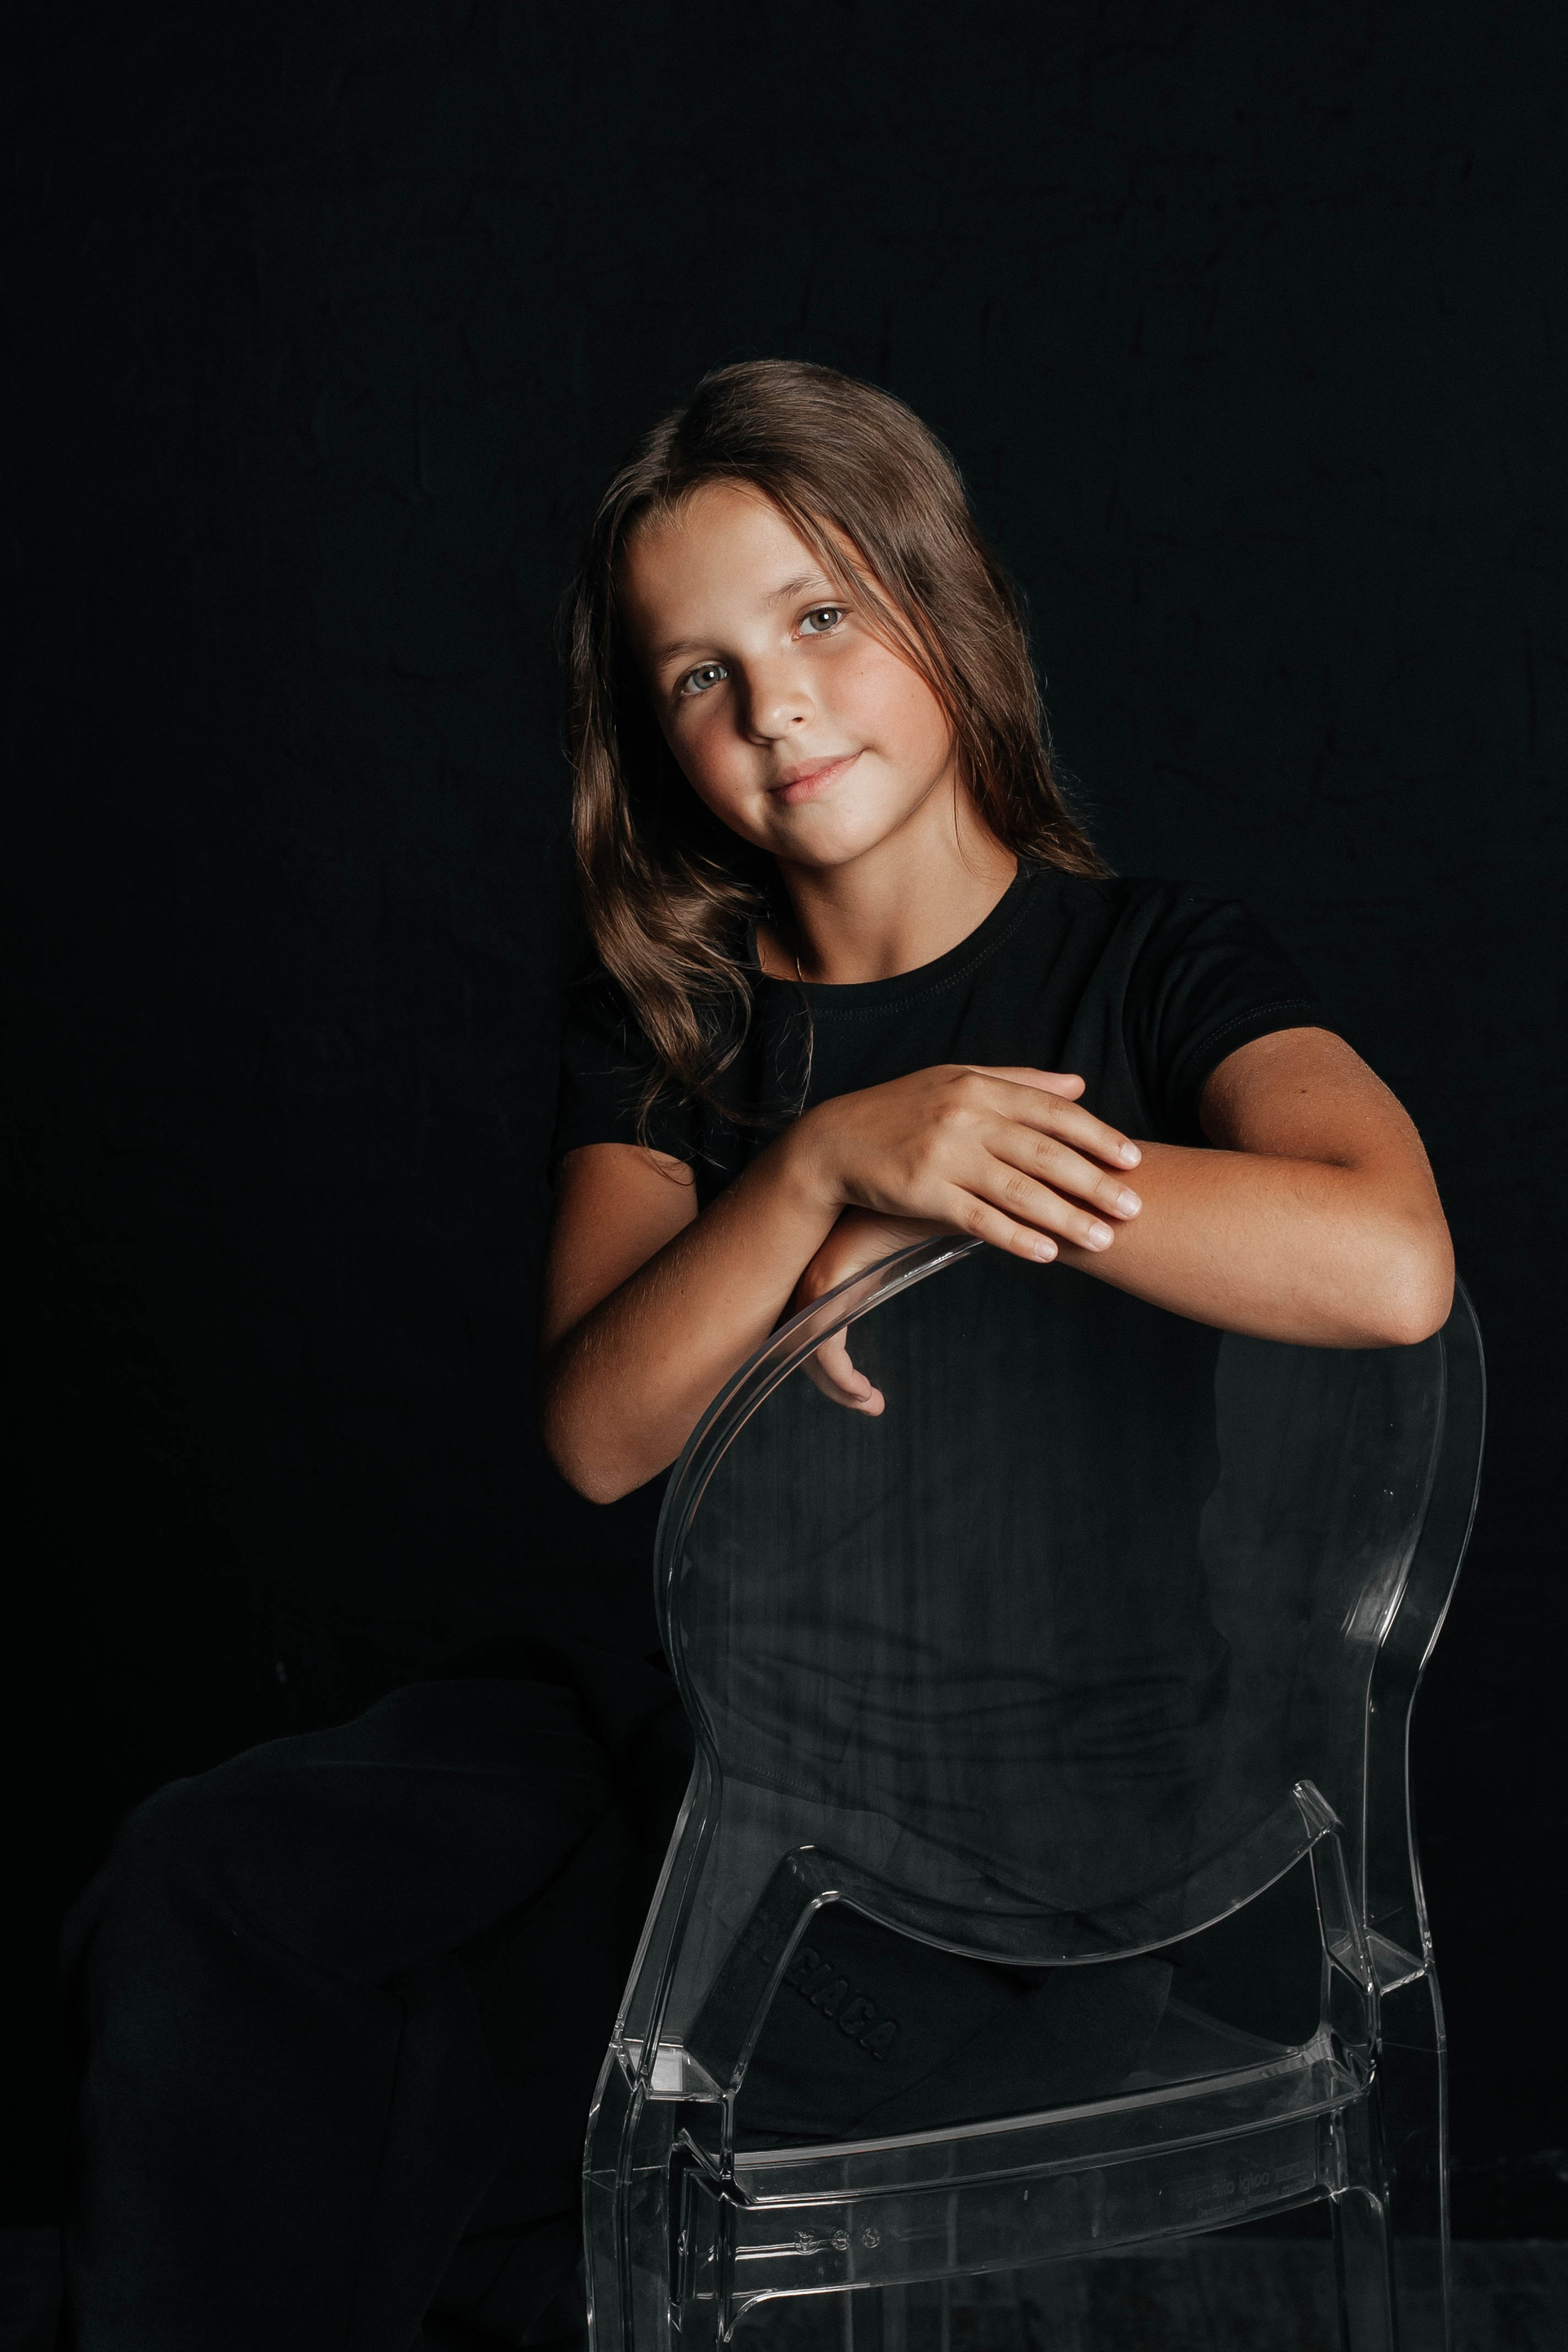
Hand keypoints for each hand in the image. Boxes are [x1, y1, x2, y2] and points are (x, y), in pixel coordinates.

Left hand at [788, 1208, 942, 1413]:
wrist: (917, 1167)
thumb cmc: (917, 1195)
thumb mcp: (905, 1240)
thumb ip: (898, 1266)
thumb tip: (934, 1285)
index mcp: (832, 1265)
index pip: (812, 1325)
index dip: (831, 1364)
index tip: (861, 1389)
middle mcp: (815, 1271)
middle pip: (804, 1341)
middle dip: (830, 1381)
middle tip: (865, 1401)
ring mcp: (817, 1276)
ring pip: (811, 1350)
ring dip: (836, 1386)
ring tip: (866, 1402)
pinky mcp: (828, 1281)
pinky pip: (823, 1346)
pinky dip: (839, 1377)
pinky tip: (864, 1393)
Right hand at [789, 1064, 1143, 1265]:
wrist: (833, 1141)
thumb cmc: (899, 1111)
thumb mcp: (956, 1080)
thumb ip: (1019, 1082)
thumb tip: (1079, 1086)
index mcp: (979, 1087)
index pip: (1052, 1112)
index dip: (1098, 1137)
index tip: (1134, 1160)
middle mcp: (966, 1117)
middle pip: (1045, 1153)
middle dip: (1095, 1183)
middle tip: (1136, 1207)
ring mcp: (944, 1154)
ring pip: (1018, 1190)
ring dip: (1066, 1217)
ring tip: (1104, 1239)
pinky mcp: (923, 1190)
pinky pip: (978, 1218)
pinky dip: (1015, 1236)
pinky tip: (1046, 1253)